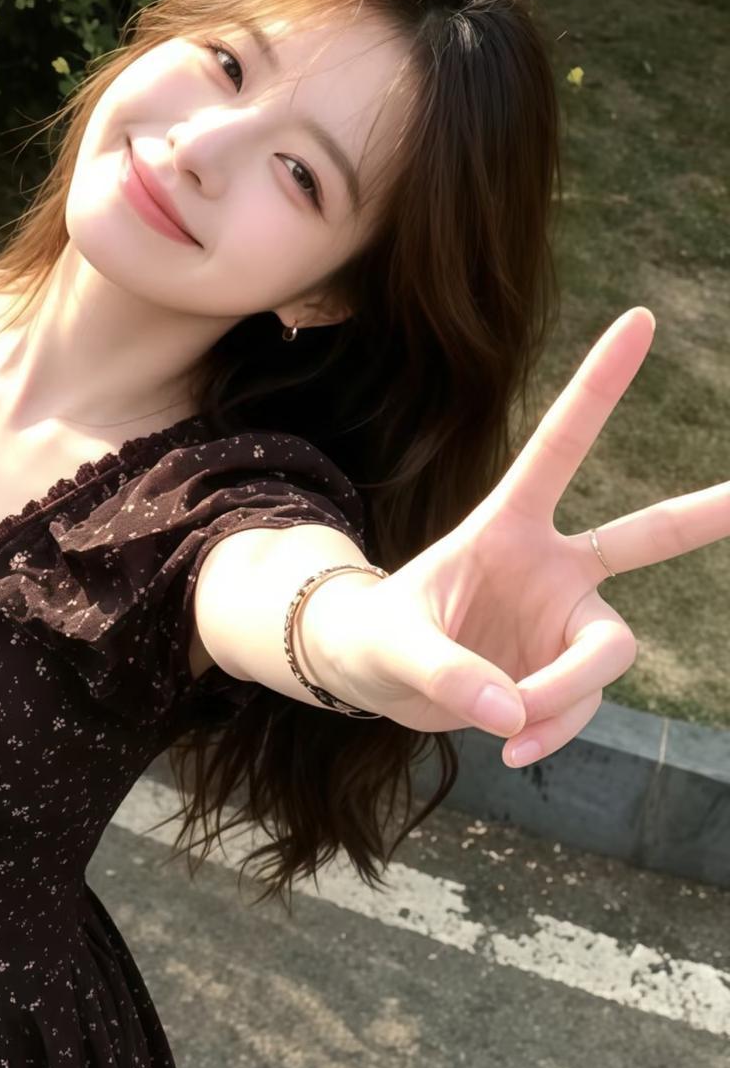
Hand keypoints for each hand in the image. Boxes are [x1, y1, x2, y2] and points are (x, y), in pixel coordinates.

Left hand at [311, 307, 729, 762]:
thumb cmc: (374, 639)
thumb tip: (511, 716)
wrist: (372, 676)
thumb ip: (447, 677)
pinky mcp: (562, 669)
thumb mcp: (389, 649)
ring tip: (504, 729)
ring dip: (562, 697)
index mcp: (507, 524)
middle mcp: (552, 564)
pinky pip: (577, 705)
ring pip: (604, 655)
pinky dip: (549, 729)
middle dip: (708, 512)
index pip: (560, 446)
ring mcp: (564, 618)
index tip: (640, 320)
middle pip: (646, 537)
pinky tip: (511, 747)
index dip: (600, 387)